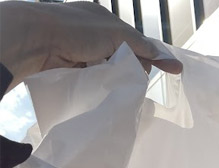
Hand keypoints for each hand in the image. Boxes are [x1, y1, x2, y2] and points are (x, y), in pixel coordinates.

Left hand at [0, 1, 181, 92]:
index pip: (137, 41)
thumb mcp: (117, 34)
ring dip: (120, 79)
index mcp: (105, 20)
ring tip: (125, 87)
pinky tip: (111, 90)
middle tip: (140, 79)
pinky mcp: (74, 69)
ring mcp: (83, 52)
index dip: (154, 56)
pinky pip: (98, 80)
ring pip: (112, 71)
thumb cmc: (78, 30)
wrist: (39, 41)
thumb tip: (167, 59)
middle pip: (126, 58)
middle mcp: (95, 35)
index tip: (174, 70)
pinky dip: (105, 85)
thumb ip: (143, 47)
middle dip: (136, 69)